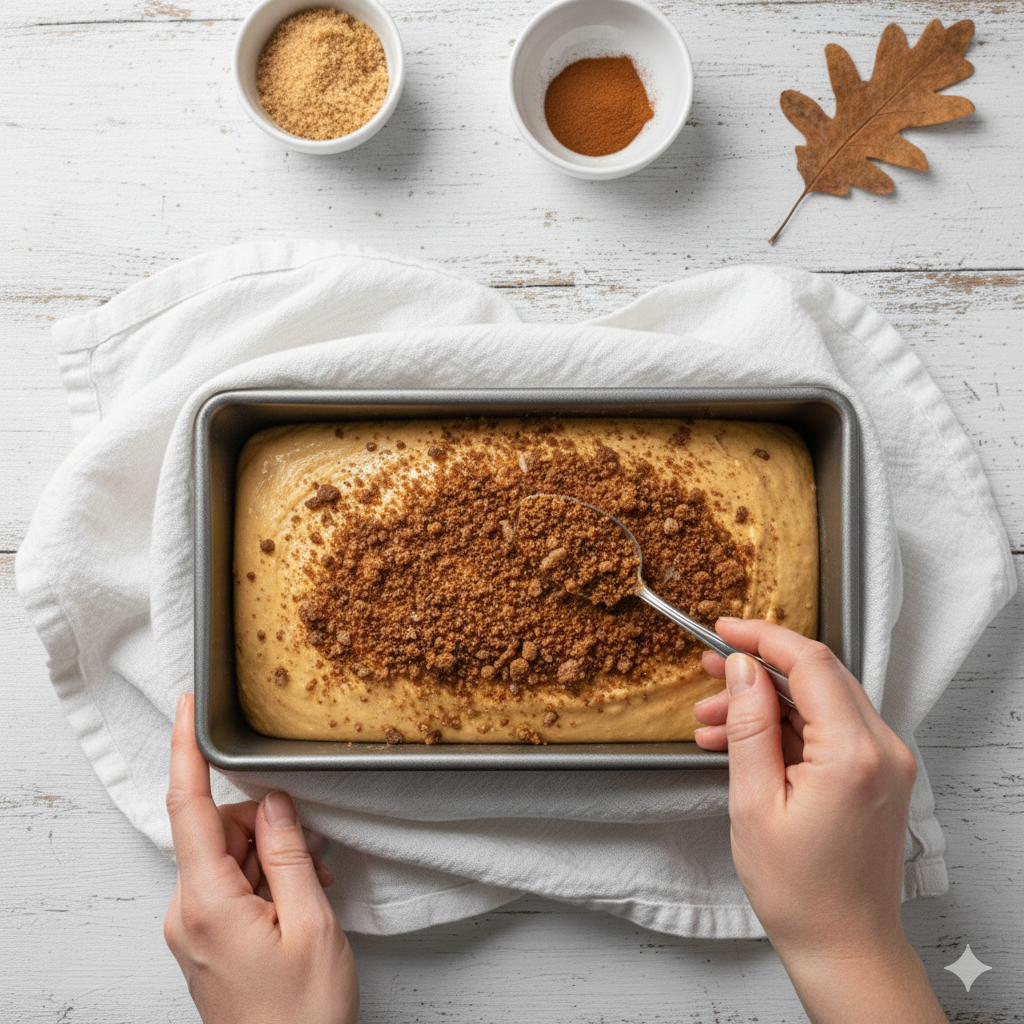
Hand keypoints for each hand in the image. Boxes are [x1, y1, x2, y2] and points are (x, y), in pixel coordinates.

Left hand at [164, 694, 358, 1023]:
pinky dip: (264, 878)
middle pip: (217, 829)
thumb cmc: (301, 1015)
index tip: (185, 707)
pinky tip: (297, 898)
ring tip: (312, 888)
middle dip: (265, 824)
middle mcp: (186, 912)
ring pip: (227, 855)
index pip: (188, 808)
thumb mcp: (311, 923)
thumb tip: (273, 802)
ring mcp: (191, 927)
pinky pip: (229, 883)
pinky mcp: (203, 937)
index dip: (186, 751)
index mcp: (206, 904)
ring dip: (271, 856)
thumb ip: (289, 853)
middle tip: (313, 851)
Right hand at [694, 620, 947, 1023]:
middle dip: (756, 670)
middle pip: (816, 677)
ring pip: (818, 701)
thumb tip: (744, 669)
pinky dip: (784, 728)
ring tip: (711, 722)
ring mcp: (885, 762)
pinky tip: (740, 743)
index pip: (810, 663)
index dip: (762, 637)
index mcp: (854, 753)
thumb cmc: (800, 890)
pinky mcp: (878, 775)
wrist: (844, 946)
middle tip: (708, 674)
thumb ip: (749, 726)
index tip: (723, 629)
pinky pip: (828, 729)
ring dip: (765, 703)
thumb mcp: (754, 802)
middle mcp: (882, 749)